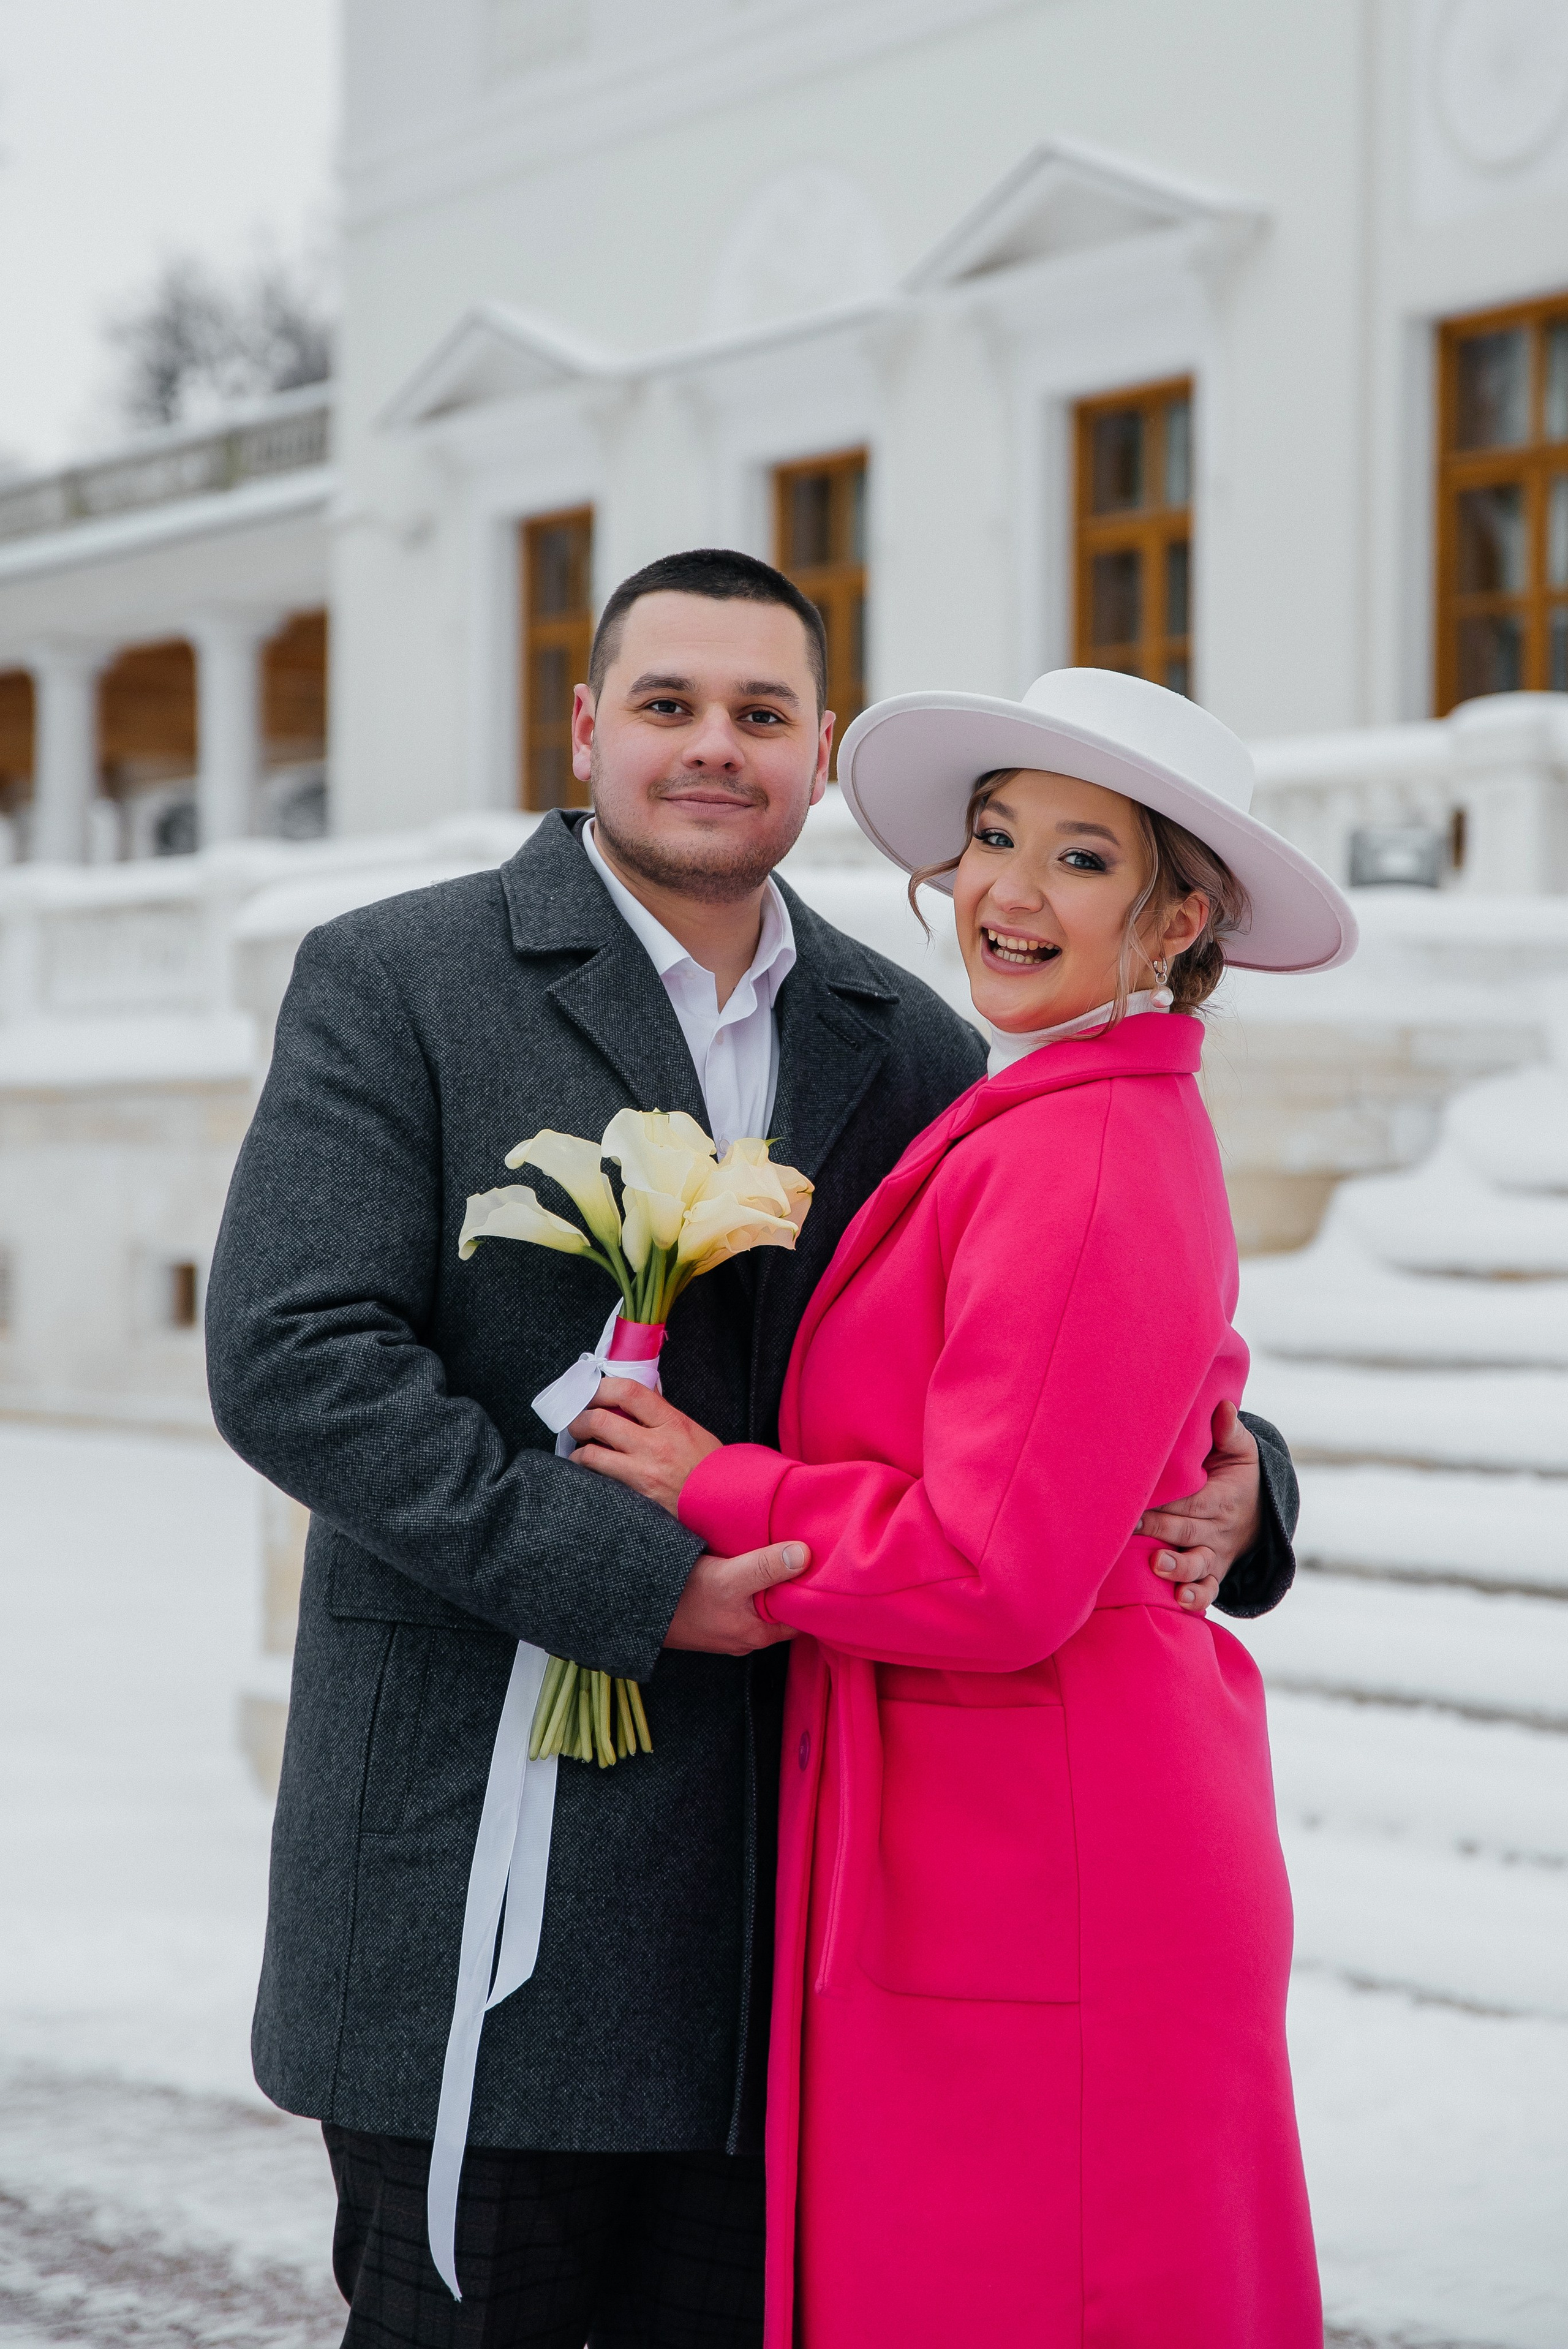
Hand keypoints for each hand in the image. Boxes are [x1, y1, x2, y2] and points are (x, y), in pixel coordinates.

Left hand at [569, 1378, 721, 1514]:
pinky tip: (588, 1474)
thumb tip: (631, 1397)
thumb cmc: (711, 1468)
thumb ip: (661, 1413)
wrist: (726, 1505)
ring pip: (591, 1454)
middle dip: (578, 1418)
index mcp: (672, 1422)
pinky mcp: (636, 1498)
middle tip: (575, 1421)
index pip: (628, 1392)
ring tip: (579, 1449)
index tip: (590, 1390)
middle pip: (600, 1420)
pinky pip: (600, 1481)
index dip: (601, 1387)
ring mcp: (643, 1473)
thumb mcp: (691, 1430)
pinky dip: (588, 1476)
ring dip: (577, 1450)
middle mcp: (655, 1446)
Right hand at [665, 1541, 809, 1653]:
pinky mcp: (716, 1619)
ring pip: (761, 1605)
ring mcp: (730, 1630)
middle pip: (781, 1610)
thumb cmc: (685, 1598)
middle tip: (803, 1552)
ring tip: (778, 1554)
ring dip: (768, 1584)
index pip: (802, 1617)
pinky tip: (747, 1566)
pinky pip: (742, 1603)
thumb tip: (805, 1555)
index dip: (812, 1592)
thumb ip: (766, 1567)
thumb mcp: (731, 1578)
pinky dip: (749, 1586)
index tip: (822, 1566)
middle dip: (791, 1585)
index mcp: (760, 1634)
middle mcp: (748, 1637)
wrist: (639, 1607)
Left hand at [1137, 1401, 1261, 1616]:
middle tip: (1132, 1525)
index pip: (1192, 1498)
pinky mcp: (1213, 1573)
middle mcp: (1217, 1529)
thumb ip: (1230, 1432)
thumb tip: (1223, 1406)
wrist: (1262, 1514)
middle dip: (1160, 1528)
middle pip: (1186, 1530)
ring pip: (1198, 1565)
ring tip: (1158, 1565)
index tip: (1137, 1496)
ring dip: (1179, 1568)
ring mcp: (1214, 1554)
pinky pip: (1209, 1590)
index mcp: (1221, 1497)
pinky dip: (1196, 1598)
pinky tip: (1179, 1602)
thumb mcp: (1243, 1452)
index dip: (1167, 1499)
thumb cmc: (1239, 1476)